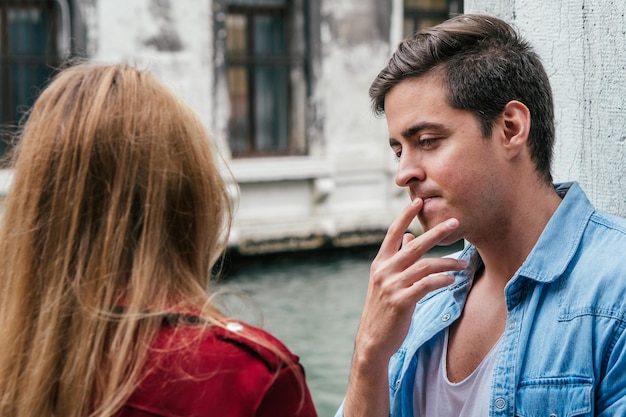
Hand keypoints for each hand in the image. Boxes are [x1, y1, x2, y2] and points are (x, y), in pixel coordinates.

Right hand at [355, 198, 466, 362]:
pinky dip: (441, 280)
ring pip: (424, 266)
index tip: (418, 201)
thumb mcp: (386, 280)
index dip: (405, 216)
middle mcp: (384, 271)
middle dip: (436, 233)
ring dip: (447, 262)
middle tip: (455, 222)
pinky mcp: (401, 301)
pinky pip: (426, 285)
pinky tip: (452, 279)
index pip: (393, 233)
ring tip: (463, 263)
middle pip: (414, 246)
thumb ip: (397, 258)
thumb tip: (410, 236)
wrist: (374, 339)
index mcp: (380, 263)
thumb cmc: (383, 308)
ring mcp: (392, 286)